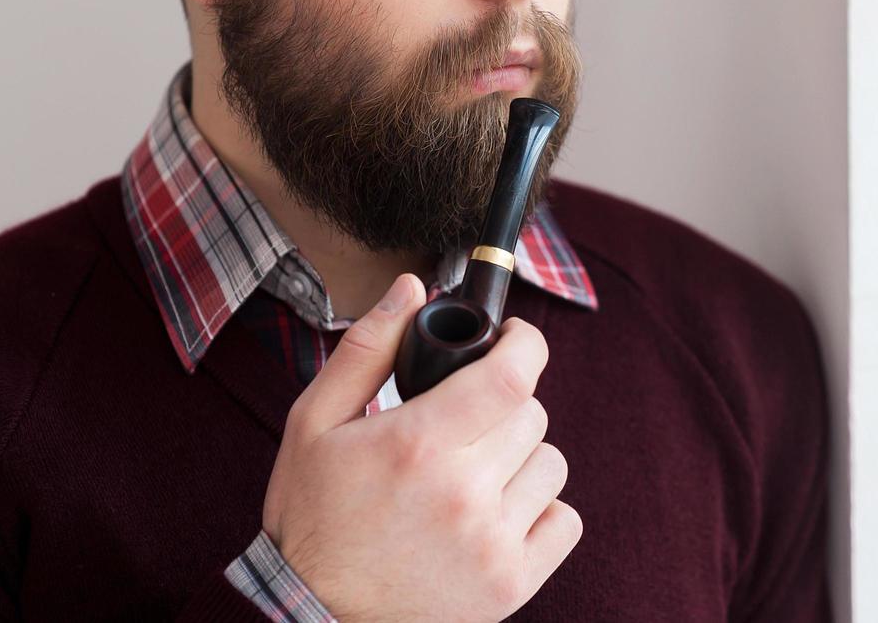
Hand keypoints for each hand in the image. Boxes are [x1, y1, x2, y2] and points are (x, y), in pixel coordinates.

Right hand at [260, 272, 582, 622]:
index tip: (513, 338)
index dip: (525, 343)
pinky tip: (497, 513)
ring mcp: (492, 543)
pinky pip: (565, 520)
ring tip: (476, 472)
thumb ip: (367, 348)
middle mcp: (463, 493)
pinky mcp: (511, 585)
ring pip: (552, 463)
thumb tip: (413, 288)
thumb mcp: (313, 424)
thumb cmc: (313, 519)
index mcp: (417, 444)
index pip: (513, 373)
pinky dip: (540, 510)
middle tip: (466, 422)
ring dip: (521, 457)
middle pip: (532, 414)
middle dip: (504, 403)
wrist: (313, 619)